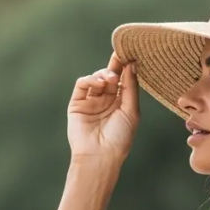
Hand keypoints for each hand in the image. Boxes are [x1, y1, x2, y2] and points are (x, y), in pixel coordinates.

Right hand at [67, 50, 139, 164]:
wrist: (99, 156)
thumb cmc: (119, 138)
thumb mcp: (131, 111)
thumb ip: (131, 87)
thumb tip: (132, 64)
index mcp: (121, 103)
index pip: (123, 80)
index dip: (126, 67)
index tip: (131, 53)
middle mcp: (106, 100)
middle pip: (110, 76)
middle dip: (115, 65)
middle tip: (120, 55)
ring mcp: (91, 101)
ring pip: (96, 78)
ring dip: (104, 74)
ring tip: (110, 79)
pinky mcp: (77, 103)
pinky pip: (82, 85)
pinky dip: (90, 80)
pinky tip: (99, 84)